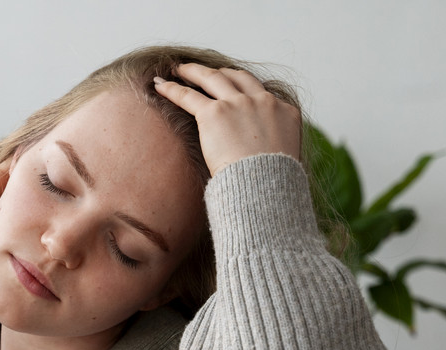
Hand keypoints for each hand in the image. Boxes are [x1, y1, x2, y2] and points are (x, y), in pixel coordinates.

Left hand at [153, 64, 300, 176]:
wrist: (265, 184)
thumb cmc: (273, 182)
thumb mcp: (284, 158)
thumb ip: (274, 147)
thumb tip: (262, 157)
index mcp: (285, 111)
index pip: (261, 93)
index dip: (243, 89)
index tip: (231, 87)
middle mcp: (263, 101)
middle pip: (238, 77)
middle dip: (220, 72)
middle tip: (205, 73)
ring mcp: (238, 104)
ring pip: (212, 78)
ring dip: (193, 71)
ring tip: (178, 69)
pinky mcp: (214, 113)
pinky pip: (188, 96)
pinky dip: (172, 89)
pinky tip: (160, 86)